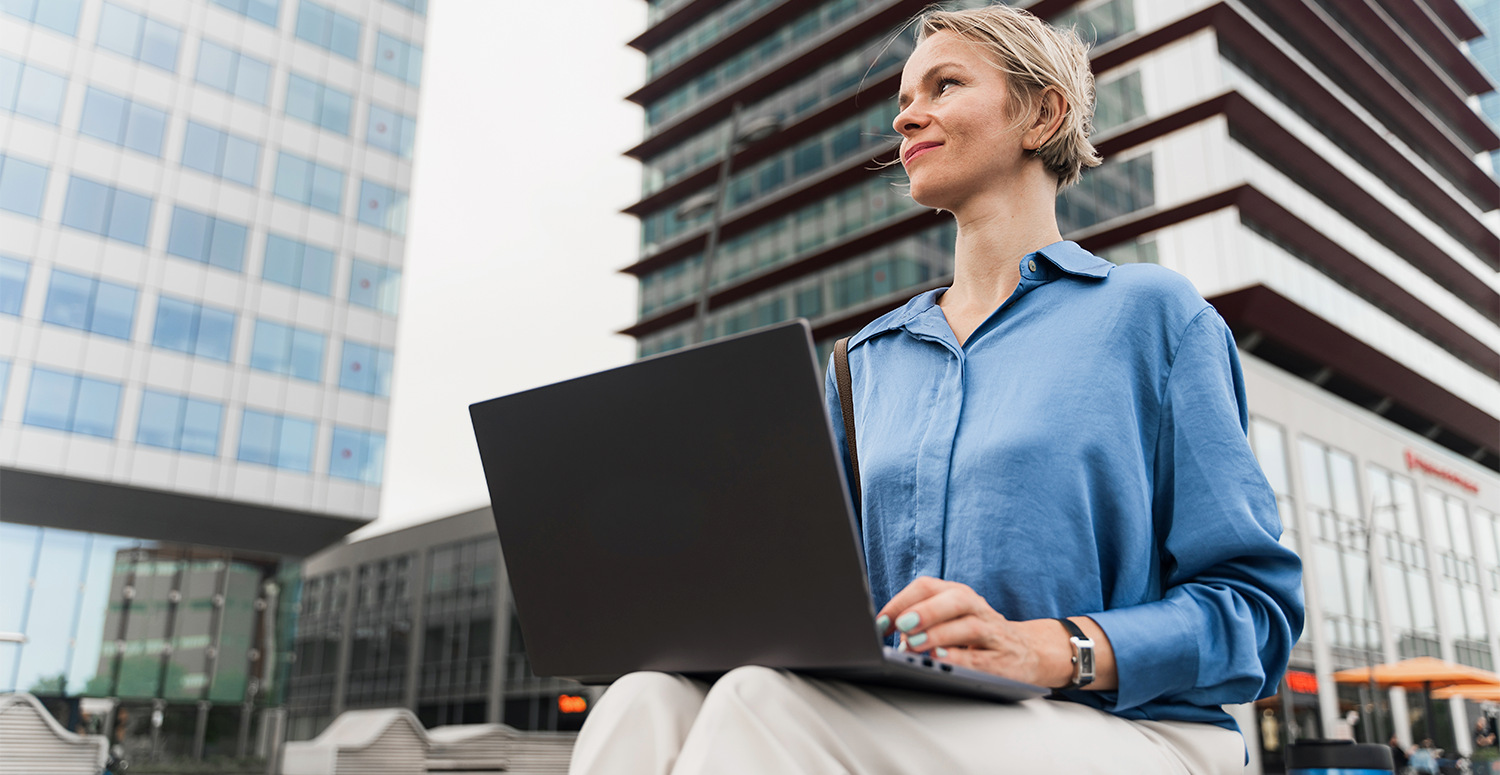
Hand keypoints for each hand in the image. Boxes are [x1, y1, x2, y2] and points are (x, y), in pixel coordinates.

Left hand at [874, 576, 1116, 689]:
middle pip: (954, 600)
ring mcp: (992, 633)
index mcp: (958, 595)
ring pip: (969, 626)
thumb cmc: (978, 636)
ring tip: (915, 644)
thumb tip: (891, 636)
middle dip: (925, 611)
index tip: (880, 622)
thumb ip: (922, 623)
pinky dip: (961, 659)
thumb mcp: (951, 621)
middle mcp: (976, 608)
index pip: (928, 587)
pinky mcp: (1003, 660)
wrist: (1029, 652)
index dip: (901, 601)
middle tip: (902, 625)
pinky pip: (981, 659)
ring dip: (939, 634)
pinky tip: (942, 659)